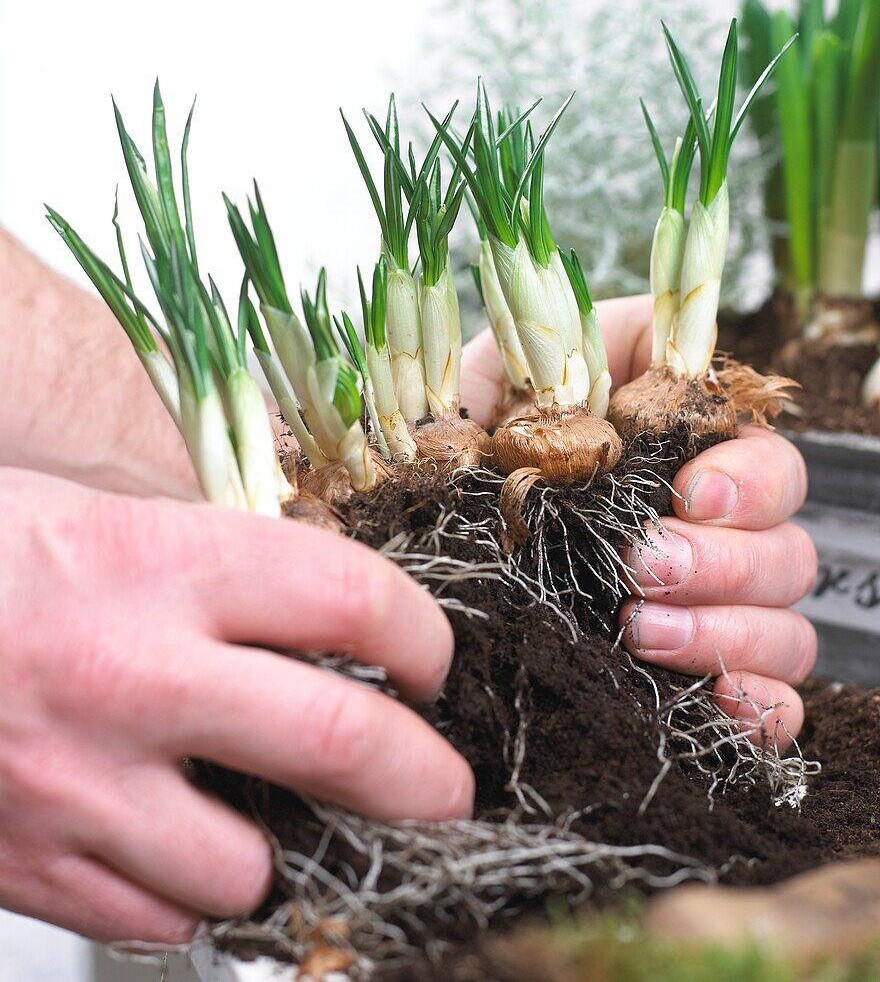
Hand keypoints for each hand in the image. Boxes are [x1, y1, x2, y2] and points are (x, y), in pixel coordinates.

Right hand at [0, 468, 471, 943]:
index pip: (352, 600)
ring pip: (249, 868)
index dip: (421, 639)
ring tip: (270, 812)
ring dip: (285, 849)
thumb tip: (321, 614)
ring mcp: (79, 783)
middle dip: (425, 780)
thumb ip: (214, 565)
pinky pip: (157, 920)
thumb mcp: (102, 516)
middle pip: (342, 745)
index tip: (428, 663)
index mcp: (161, 561)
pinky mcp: (31, 864)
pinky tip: (168, 841)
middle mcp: (132, 673)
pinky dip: (188, 895)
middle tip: (445, 788)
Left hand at [461, 294, 817, 749]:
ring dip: (724, 633)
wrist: (428, 546)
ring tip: (637, 632)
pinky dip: (758, 709)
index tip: (687, 495)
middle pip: (787, 552)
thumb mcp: (504, 380)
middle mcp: (719, 538)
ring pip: (789, 630)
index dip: (746, 482)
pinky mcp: (704, 680)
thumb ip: (576, 350)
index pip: (769, 466)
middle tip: (642, 568)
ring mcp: (718, 613)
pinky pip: (775, 705)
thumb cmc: (471, 459)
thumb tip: (641, 353)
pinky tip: (711, 705)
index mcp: (688, 463)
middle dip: (723, 563)